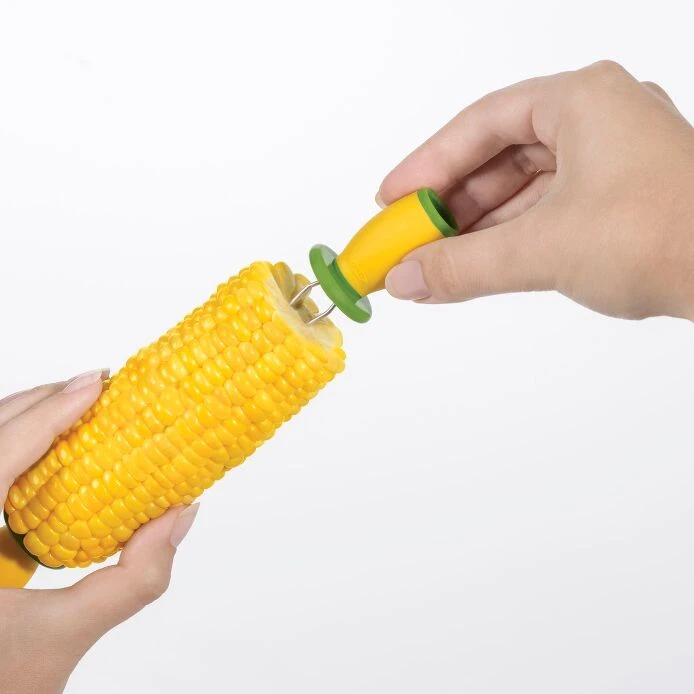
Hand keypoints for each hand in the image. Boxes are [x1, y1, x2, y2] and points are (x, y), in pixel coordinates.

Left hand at [0, 371, 198, 693]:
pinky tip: (55, 448)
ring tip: (82, 406)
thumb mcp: (66, 638)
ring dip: (29, 419)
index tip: (96, 383)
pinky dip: (20, 448)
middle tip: (99, 386)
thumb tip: (182, 513)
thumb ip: (135, 579)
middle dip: (41, 403)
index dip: (47, 413)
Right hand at [380, 61, 693, 320]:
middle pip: (498, 156)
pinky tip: (478, 264)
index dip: (427, 165)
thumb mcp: (545, 249)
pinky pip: (546, 211)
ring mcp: (612, 160)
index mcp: (582, 101)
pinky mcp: (620, 199)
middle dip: (450, 204)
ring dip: (476, 226)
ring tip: (434, 261)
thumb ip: (465, 266)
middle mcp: (597, 120)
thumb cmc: (670, 237)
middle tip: (407, 239)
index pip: (480, 126)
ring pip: (522, 188)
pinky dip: (509, 238)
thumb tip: (406, 280)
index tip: (391, 201)